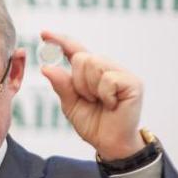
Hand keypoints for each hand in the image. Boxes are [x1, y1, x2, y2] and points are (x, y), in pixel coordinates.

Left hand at [40, 31, 144, 160]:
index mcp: (91, 72)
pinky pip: (109, 79)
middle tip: (89, 99)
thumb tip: (46, 67)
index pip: (75, 50)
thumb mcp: (70, 105)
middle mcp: (107, 68)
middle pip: (82, 57)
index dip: (60, 41)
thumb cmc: (93, 124)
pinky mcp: (133, 83)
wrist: (110, 144)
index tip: (44, 34)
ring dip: (91, 88)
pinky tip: (112, 105)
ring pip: (95, 64)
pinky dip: (105, 94)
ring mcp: (122, 73)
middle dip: (78, 81)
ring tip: (101, 102)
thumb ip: (61, 85)